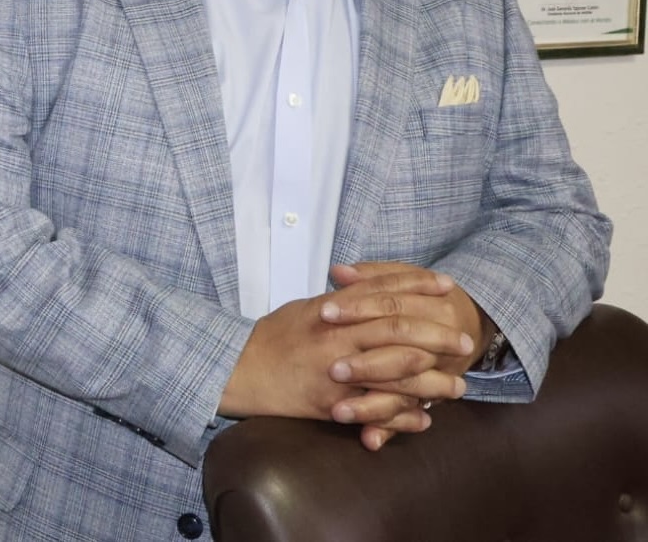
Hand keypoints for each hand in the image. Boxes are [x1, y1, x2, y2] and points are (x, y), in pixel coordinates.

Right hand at [219, 266, 470, 442]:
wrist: (241, 369)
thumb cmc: (273, 336)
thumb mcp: (306, 308)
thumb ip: (339, 300)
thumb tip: (363, 288)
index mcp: (333, 310)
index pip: (383, 292)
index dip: (416, 286)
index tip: (446, 286)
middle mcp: (338, 337)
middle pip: (397, 331)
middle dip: (435, 335)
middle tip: (463, 340)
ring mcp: (336, 372)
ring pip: (394, 374)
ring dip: (431, 381)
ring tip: (457, 386)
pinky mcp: (332, 404)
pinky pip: (375, 411)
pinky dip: (402, 417)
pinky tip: (424, 419)